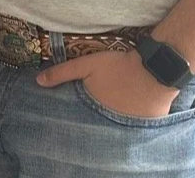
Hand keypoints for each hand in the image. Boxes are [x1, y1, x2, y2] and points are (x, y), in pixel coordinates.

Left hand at [37, 48, 179, 118]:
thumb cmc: (119, 67)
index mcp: (95, 111)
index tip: (68, 122)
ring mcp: (131, 127)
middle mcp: (113, 124)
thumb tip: (38, 81)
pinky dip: (130, 122)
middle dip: (92, 125)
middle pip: (98, 127)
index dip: (75, 121)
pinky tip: (129, 112)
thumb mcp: (87, 65)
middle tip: (89, 119)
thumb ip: (62, 73)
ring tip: (110, 116)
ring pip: (117, 128)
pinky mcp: (149, 126)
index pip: (80, 123)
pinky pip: (135, 128)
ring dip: (112, 124)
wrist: (155, 69)